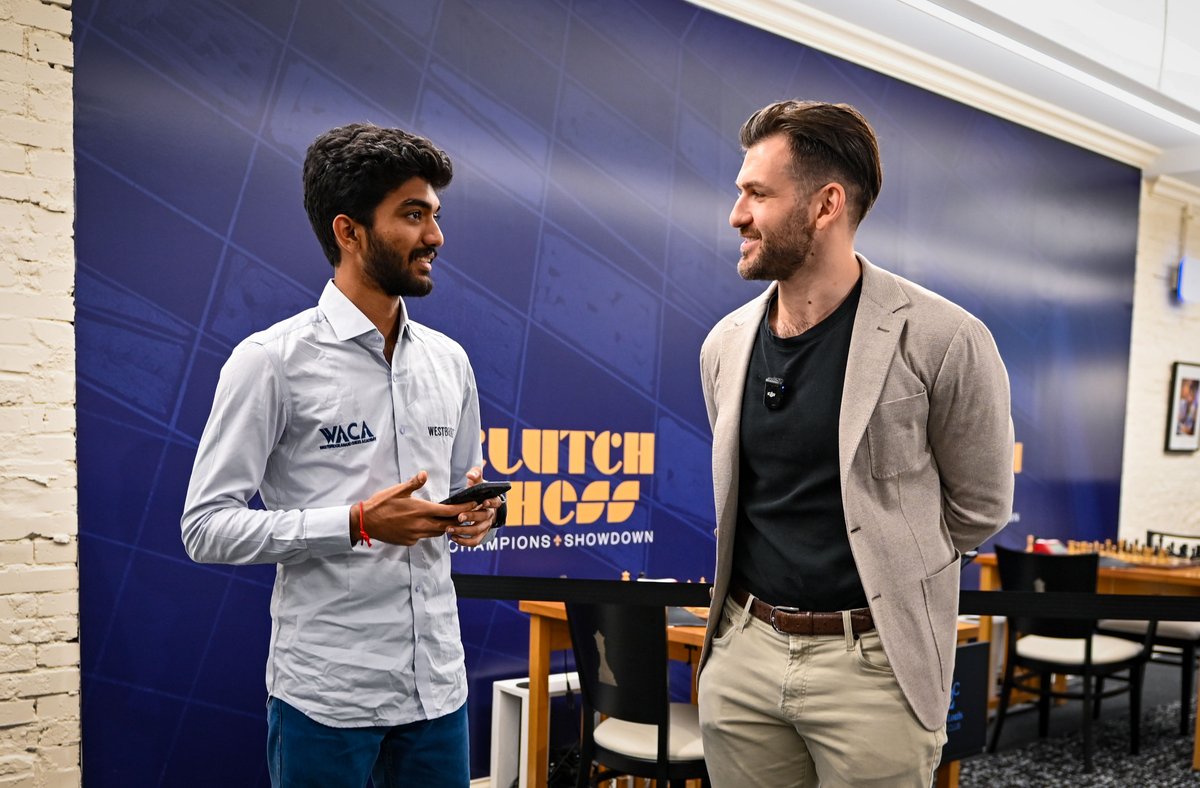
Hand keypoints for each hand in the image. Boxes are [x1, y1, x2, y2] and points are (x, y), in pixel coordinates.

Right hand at [357, 471, 475, 546]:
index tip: (473, 505)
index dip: (463, 509)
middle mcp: (421, 525)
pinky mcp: (409, 541)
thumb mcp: (398, 490)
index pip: (449, 512)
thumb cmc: (381, 504)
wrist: (365, 522)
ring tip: (450, 519)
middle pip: (446, 524)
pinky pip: (424, 536)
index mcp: (421, 510)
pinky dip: (429, 531)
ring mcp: (415, 535)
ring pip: (437, 532)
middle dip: (458, 519)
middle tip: (466, 513)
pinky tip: (426, 525)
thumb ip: (414, 483)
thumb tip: (425, 473)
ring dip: (444, 526)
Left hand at [445, 467, 501, 547]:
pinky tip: (453, 538)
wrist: (478, 503)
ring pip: (478, 531)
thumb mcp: (477, 481)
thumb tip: (470, 475)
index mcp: (492, 501)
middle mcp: (490, 514)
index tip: (484, 502)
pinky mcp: (480, 535)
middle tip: (459, 517)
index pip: (495, 502)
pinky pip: (474, 542)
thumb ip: (475, 474)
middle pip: (484, 517)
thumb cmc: (477, 491)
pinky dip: (464, 542)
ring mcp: (485, 526)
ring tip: (450, 529)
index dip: (491, 503)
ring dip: (464, 531)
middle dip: (471, 517)